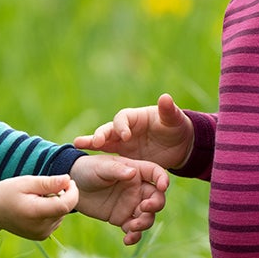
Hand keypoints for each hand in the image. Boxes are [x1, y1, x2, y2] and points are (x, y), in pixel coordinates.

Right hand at [0, 173, 78, 240]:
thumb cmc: (7, 192)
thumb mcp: (26, 182)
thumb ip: (48, 182)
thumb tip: (68, 179)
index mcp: (36, 213)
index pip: (66, 205)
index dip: (72, 192)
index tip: (68, 181)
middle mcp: (40, 227)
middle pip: (64, 209)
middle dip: (61, 195)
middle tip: (43, 188)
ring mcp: (41, 234)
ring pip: (61, 214)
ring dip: (56, 203)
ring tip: (37, 198)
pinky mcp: (41, 236)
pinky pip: (55, 220)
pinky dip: (51, 211)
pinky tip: (37, 207)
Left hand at [70, 153, 169, 245]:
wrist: (73, 187)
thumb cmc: (88, 170)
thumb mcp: (101, 166)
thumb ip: (117, 170)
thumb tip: (133, 173)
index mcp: (136, 172)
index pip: (156, 173)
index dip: (163, 179)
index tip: (163, 187)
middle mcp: (137, 189)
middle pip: (156, 198)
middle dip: (155, 205)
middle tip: (144, 208)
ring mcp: (131, 205)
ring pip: (147, 216)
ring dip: (145, 223)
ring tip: (131, 227)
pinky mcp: (122, 218)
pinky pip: (133, 229)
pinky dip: (134, 236)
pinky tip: (127, 240)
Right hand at [74, 93, 194, 169]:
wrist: (180, 145)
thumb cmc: (177, 127)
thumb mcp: (175, 120)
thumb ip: (169, 110)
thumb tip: (165, 97)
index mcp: (136, 117)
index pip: (123, 118)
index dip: (122, 126)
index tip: (125, 136)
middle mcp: (125, 128)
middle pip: (109, 129)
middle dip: (101, 134)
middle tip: (96, 142)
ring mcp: (122, 143)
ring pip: (103, 141)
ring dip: (92, 143)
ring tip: (78, 144)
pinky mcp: (123, 157)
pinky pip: (107, 157)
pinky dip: (96, 157)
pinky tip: (83, 160)